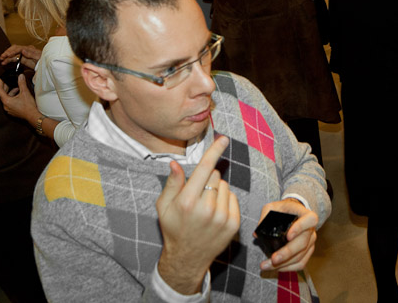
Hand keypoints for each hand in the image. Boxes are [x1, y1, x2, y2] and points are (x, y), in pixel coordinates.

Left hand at [0, 73, 39, 122]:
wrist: (33, 115)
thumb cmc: (28, 106)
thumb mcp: (25, 92)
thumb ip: (21, 83)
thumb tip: (20, 76)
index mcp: (6, 101)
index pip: (0, 90)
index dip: (0, 83)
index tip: (1, 79)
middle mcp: (6, 106)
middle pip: (3, 95)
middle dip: (6, 88)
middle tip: (9, 82)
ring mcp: (9, 109)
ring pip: (7, 99)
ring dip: (11, 93)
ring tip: (18, 89)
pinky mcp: (13, 111)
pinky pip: (10, 103)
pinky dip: (13, 98)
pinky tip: (19, 95)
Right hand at [1, 44, 41, 69]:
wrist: (47, 64)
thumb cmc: (44, 60)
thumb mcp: (39, 58)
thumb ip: (31, 54)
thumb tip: (23, 50)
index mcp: (29, 49)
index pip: (18, 48)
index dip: (12, 51)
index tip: (7, 55)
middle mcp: (26, 50)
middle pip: (14, 49)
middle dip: (7, 52)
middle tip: (2, 57)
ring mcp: (24, 54)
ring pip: (13, 53)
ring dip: (7, 56)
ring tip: (2, 60)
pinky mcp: (23, 58)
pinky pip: (15, 57)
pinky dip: (10, 59)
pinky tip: (5, 62)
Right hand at [155, 136, 239, 294]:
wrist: (187, 258)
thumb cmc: (173, 228)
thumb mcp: (164, 206)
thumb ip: (172, 183)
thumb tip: (175, 163)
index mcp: (187, 202)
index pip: (205, 169)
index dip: (214, 151)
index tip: (223, 139)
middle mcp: (206, 209)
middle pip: (215, 176)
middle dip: (207, 179)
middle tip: (197, 195)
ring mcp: (222, 217)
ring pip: (225, 186)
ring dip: (217, 190)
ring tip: (205, 206)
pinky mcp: (233, 224)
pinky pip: (233, 198)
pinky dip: (225, 200)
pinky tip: (215, 212)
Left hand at [256, 199, 318, 270]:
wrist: (294, 213)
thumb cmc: (283, 210)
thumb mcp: (273, 207)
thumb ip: (264, 216)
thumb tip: (256, 234)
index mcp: (305, 214)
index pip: (310, 219)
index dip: (301, 228)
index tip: (288, 236)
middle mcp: (311, 229)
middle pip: (303, 243)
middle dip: (287, 253)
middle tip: (273, 259)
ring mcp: (310, 241)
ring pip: (301, 256)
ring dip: (284, 264)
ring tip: (267, 266)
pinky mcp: (308, 252)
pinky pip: (301, 263)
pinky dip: (289, 268)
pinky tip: (277, 268)